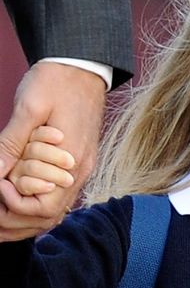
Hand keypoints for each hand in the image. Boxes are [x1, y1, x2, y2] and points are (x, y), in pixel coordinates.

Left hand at [0, 61, 106, 240]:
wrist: (83, 66)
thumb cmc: (55, 81)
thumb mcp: (28, 109)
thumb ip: (12, 144)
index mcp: (70, 162)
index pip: (44, 208)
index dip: (16, 204)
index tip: (0, 185)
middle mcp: (79, 172)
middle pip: (50, 217)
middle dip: (18, 221)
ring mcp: (81, 169)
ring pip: (55, 210)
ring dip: (28, 217)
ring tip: (3, 215)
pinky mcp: (79, 162)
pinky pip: (60, 196)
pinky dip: (38, 204)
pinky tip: (21, 199)